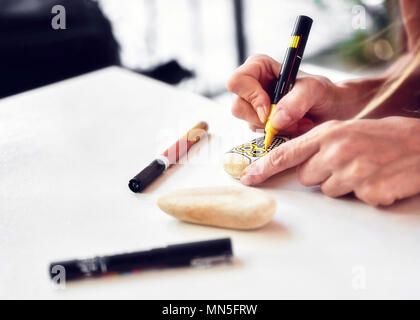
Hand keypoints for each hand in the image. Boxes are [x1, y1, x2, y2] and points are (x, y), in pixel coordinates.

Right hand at [226, 54, 337, 134]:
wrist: (333, 110)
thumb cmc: (324, 93)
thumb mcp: (315, 90)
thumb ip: (297, 100)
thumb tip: (275, 120)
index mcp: (259, 67)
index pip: (237, 82)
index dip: (251, 97)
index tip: (270, 110)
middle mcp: (252, 85)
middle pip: (238, 107)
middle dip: (265, 119)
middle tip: (290, 120)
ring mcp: (254, 105)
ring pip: (249, 123)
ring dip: (275, 129)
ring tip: (298, 123)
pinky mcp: (259, 122)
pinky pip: (259, 134)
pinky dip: (278, 135)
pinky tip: (294, 128)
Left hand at [240, 117, 419, 205]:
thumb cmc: (383, 137)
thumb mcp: (347, 131)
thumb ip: (319, 145)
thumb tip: (298, 165)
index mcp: (328, 134)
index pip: (286, 154)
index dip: (264, 168)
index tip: (248, 178)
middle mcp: (336, 151)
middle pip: (307, 178)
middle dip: (322, 174)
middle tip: (348, 163)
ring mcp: (353, 171)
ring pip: (329, 191)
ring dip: (344, 185)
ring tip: (367, 168)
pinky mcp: (369, 190)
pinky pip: (355, 199)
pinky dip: (365, 193)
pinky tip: (379, 178)